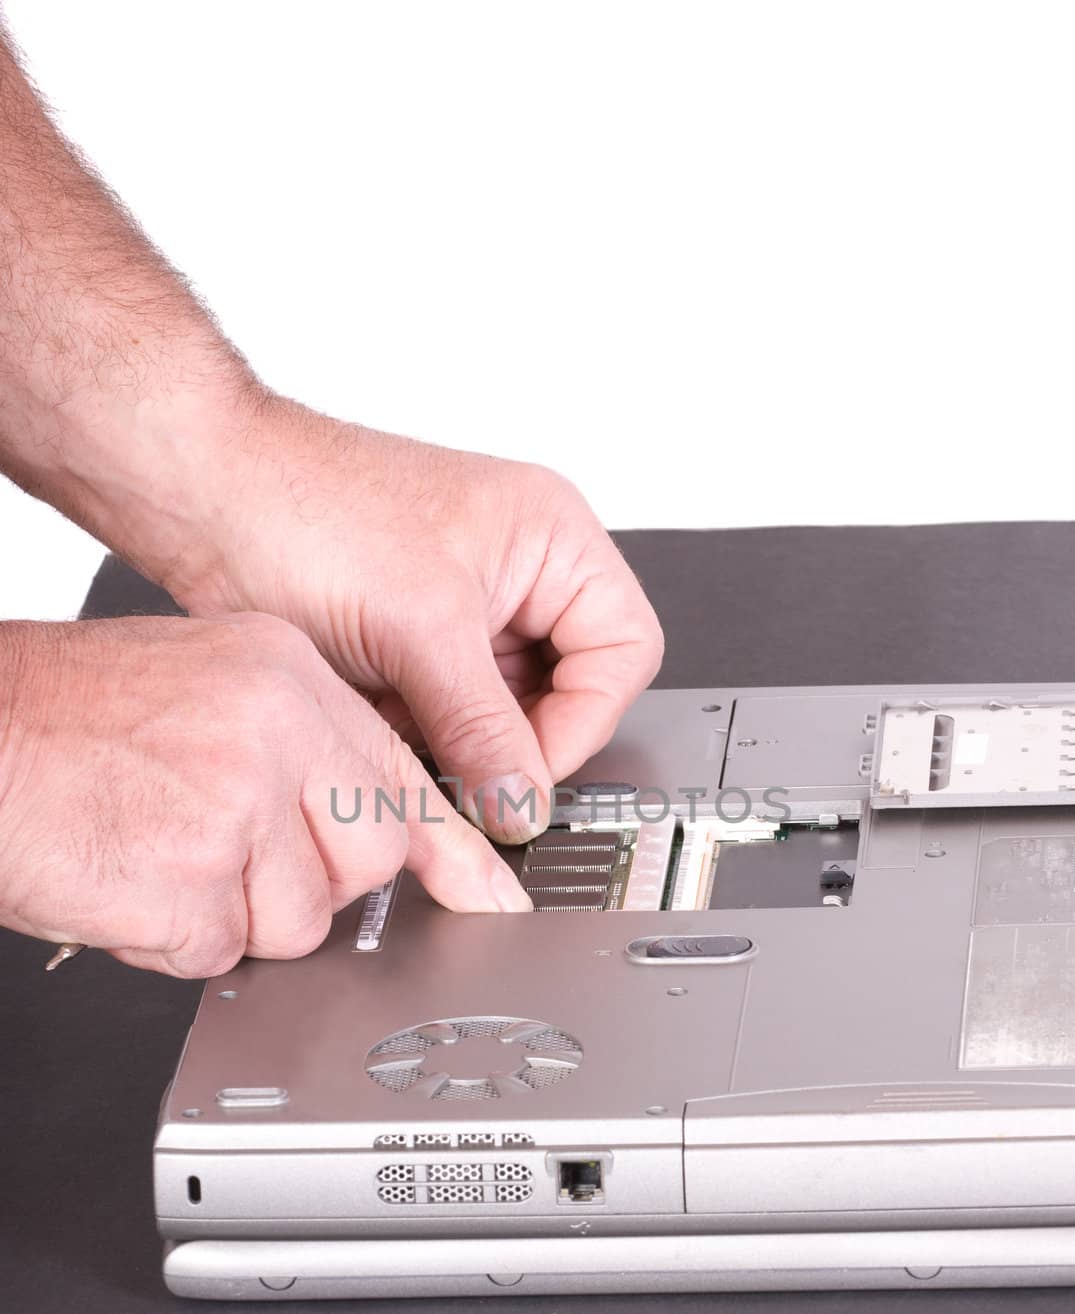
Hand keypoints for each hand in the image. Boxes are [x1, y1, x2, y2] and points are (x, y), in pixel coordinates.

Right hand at [0, 614, 529, 977]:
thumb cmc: (63, 716)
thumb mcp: (204, 687)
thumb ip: (294, 748)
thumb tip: (356, 823)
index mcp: (286, 674)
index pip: (401, 774)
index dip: (453, 852)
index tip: (493, 898)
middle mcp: (275, 729)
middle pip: (366, 860)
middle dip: (308, 883)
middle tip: (227, 850)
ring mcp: (238, 801)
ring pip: (300, 918)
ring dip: (231, 912)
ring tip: (159, 850)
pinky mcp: (193, 874)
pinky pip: (221, 948)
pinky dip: (172, 937)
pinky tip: (129, 877)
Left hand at [169, 398, 664, 840]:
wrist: (204, 500)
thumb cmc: (303, 507)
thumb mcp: (418, 629)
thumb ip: (484, 729)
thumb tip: (525, 804)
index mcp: (552, 537)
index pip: (622, 653)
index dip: (583, 721)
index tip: (526, 772)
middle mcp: (520, 573)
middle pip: (570, 692)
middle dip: (515, 736)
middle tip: (470, 770)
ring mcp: (468, 612)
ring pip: (505, 716)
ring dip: (461, 739)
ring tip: (405, 725)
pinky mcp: (418, 645)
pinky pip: (451, 718)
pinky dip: (421, 735)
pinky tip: (378, 719)